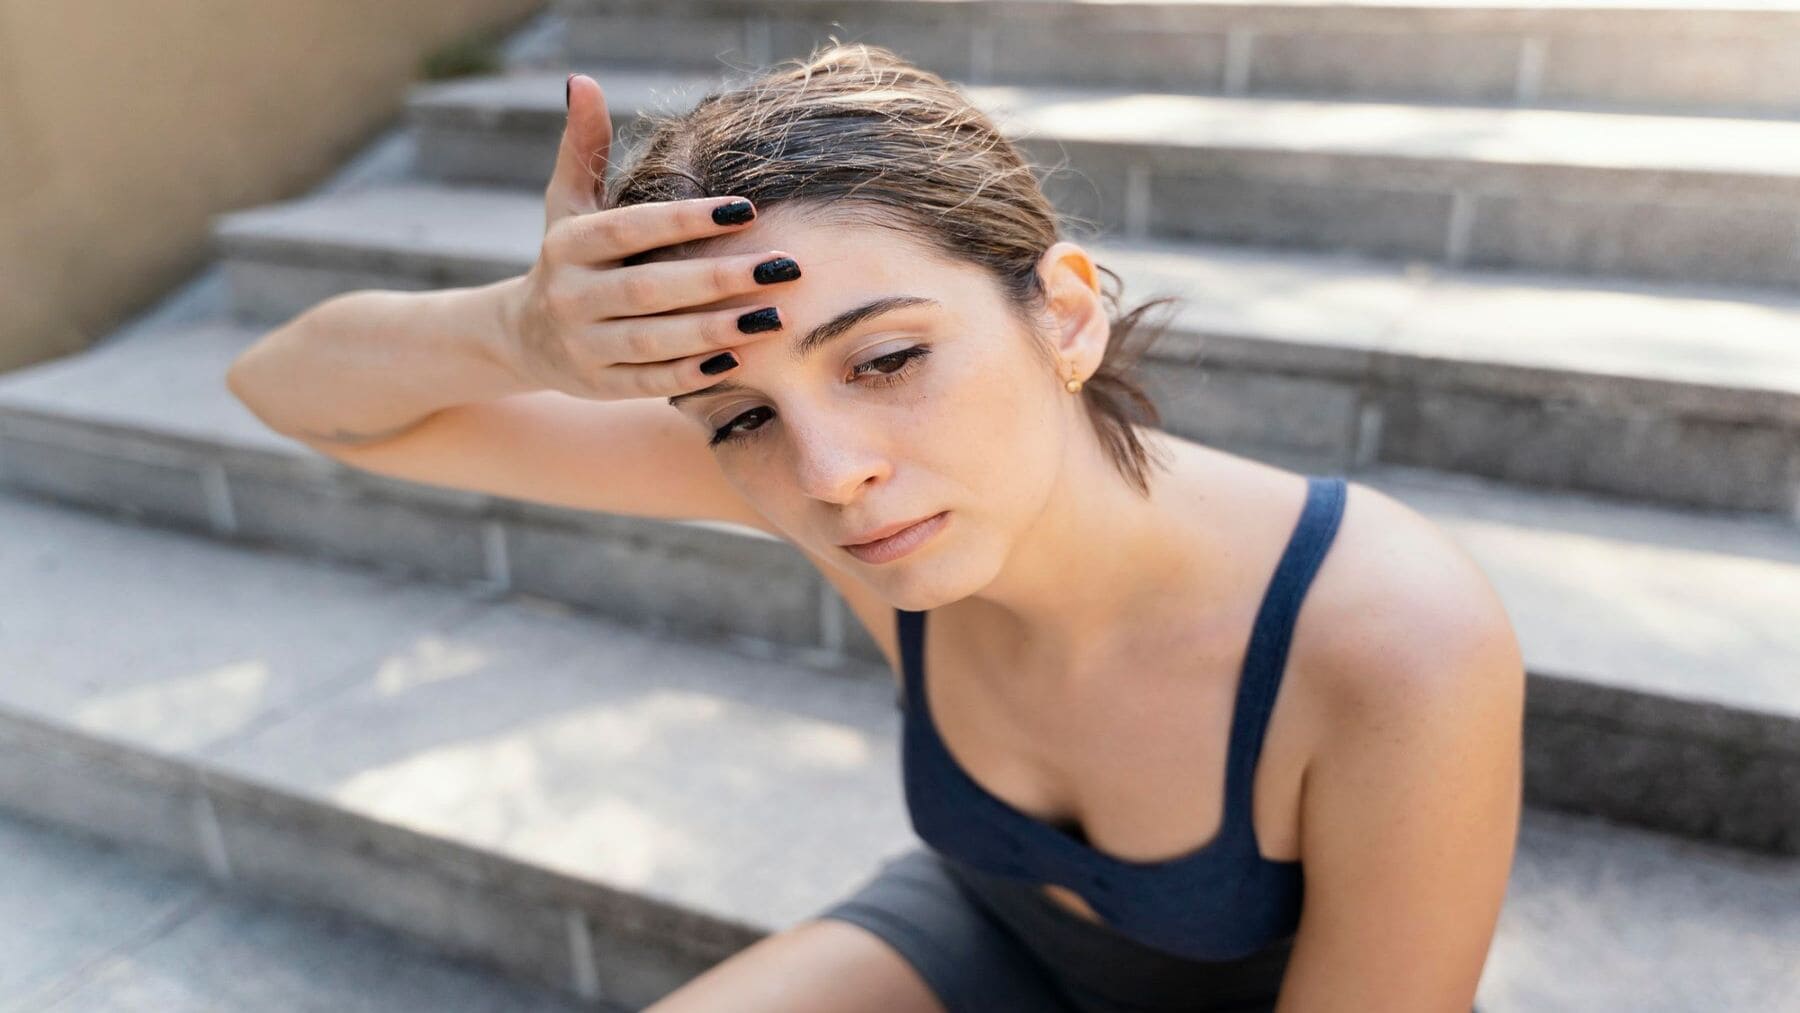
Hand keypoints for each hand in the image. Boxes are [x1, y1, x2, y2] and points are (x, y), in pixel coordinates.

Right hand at [495, 73, 800, 401]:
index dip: (687, 220)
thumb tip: (583, 81)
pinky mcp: (600, 386)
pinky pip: (650, 382)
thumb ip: (582, 147)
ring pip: (654, 340)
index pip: (632, 229)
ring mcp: (584, 346)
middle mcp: (571, 296)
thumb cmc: (567, 259)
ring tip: (773, 317)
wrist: (521, 338)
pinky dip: (691, 374)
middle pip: (650, 288)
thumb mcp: (566, 203)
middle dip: (718, 279)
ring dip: (714, 330)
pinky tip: (737, 359)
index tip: (748, 209)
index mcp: (568, 245)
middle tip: (782, 268)